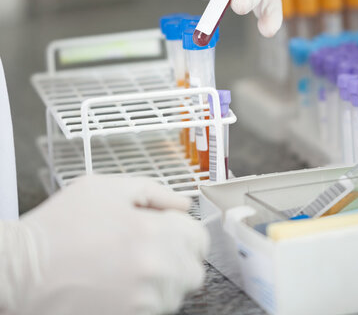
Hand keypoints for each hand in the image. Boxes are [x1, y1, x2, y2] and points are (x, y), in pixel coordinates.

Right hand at [1, 176, 207, 314]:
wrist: (24, 269)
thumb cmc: (60, 225)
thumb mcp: (107, 188)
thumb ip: (153, 191)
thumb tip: (181, 204)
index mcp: (152, 233)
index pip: (200, 238)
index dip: (188, 229)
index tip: (175, 228)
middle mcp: (153, 271)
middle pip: (194, 269)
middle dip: (180, 255)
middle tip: (156, 244)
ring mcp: (141, 303)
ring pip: (177, 294)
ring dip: (166, 278)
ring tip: (134, 262)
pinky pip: (155, 311)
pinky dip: (148, 298)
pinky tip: (124, 281)